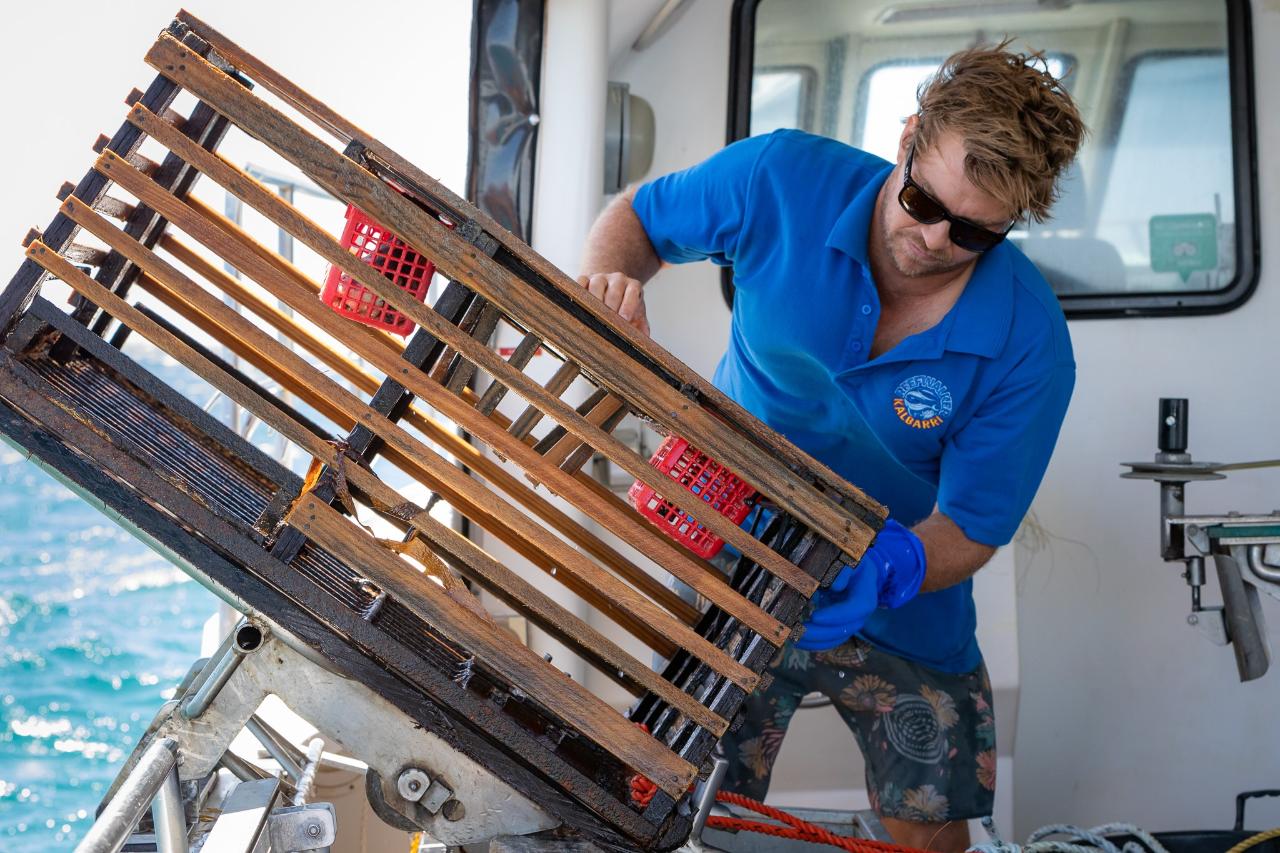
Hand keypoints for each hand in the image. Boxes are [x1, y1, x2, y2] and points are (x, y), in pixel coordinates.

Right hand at [577, 272, 649, 336]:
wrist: (611, 287)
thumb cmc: (625, 306)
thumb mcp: (637, 314)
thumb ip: (642, 327)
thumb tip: (645, 342)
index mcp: (633, 286)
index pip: (632, 293)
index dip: (628, 306)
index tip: (624, 319)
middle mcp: (618, 279)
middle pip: (614, 291)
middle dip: (610, 307)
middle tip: (607, 323)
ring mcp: (600, 277)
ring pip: (597, 286)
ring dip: (594, 301)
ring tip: (592, 317)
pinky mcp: (586, 278)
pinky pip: (581, 283)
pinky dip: (579, 293)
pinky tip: (578, 308)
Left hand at [793, 519, 926, 650]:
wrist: (853, 569)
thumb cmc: (847, 561)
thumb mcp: (847, 559)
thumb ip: (843, 569)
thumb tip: (836, 586)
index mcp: (866, 592)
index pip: (856, 608)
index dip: (837, 615)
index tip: (815, 616)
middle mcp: (861, 612)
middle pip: (847, 628)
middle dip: (821, 633)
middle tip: (799, 631)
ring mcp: (852, 621)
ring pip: (838, 637)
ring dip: (816, 641)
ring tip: (794, 638)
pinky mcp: (841, 625)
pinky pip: (831, 639)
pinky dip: (815, 642)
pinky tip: (798, 641)